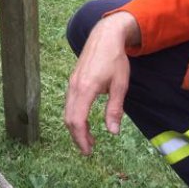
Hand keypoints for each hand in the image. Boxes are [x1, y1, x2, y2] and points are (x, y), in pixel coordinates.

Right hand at [63, 11, 139, 154]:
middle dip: (77, 136)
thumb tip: (112, 132)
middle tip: (89, 149)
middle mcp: (74, 87)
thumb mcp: (120, 85)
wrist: (104, 36)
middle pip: (69, 118)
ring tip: (90, 138)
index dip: (81, 138)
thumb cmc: (115, 59)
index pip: (77, 120)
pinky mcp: (73, 80)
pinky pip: (69, 103)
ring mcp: (71, 83)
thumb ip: (115, 109)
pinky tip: (86, 120)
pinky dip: (75, 116)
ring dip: (76, 127)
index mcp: (85, 89)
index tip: (89, 151)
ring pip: (67, 111)